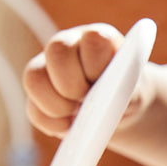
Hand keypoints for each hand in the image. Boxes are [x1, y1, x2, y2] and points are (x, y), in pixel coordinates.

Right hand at [22, 23, 124, 137]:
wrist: (119, 107)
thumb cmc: (128, 94)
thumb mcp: (134, 93)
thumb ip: (122, 93)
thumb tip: (97, 105)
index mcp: (99, 38)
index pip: (92, 40)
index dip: (96, 66)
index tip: (106, 84)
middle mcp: (69, 45)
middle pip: (56, 52)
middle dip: (71, 85)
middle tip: (85, 102)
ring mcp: (48, 66)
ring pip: (34, 79)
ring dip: (56, 106)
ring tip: (75, 118)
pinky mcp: (38, 93)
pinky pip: (32, 108)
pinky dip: (50, 123)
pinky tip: (67, 126)